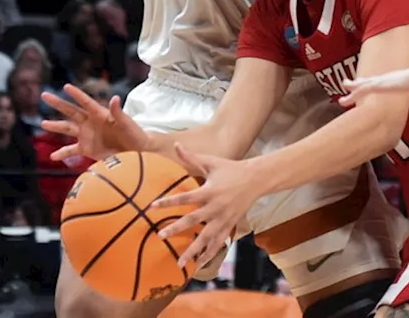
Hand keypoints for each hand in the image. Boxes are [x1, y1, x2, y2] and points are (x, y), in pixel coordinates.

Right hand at [42, 84, 151, 161]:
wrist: (136, 151)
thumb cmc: (134, 134)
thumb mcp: (127, 123)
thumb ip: (118, 112)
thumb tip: (115, 98)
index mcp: (100, 114)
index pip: (86, 102)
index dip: (76, 94)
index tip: (65, 86)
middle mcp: (90, 122)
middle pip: (71, 111)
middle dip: (58, 104)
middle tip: (45, 95)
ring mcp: (87, 135)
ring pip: (67, 128)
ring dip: (55, 126)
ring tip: (43, 123)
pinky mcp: (86, 149)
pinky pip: (71, 150)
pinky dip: (62, 153)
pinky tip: (53, 156)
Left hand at [150, 144, 260, 267]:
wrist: (256, 179)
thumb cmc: (231, 169)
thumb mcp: (211, 162)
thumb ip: (191, 157)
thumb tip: (176, 144)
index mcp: (209, 190)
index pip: (185, 197)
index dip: (168, 201)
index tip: (152, 206)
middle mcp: (215, 207)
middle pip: (193, 220)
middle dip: (176, 229)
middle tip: (160, 236)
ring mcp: (223, 219)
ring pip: (206, 238)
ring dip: (193, 250)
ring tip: (180, 263)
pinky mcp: (230, 226)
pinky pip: (218, 243)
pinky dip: (209, 254)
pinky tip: (199, 264)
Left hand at [338, 67, 408, 106]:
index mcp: (400, 81)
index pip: (384, 83)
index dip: (375, 84)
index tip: (367, 86)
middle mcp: (390, 79)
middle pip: (370, 82)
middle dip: (358, 85)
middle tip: (347, 85)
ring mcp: (385, 81)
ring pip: (364, 85)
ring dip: (352, 89)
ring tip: (342, 94)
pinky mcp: (382, 85)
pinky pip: (364, 89)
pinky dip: (354, 93)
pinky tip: (346, 97)